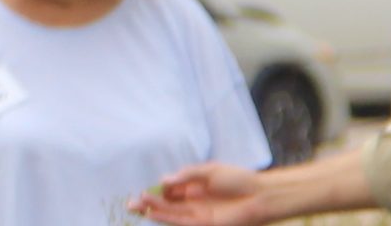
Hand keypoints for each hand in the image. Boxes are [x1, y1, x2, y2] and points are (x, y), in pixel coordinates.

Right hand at [128, 164, 274, 225]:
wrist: (260, 195)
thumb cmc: (238, 180)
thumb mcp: (209, 171)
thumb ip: (186, 175)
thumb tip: (163, 180)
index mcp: (195, 187)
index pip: (170, 191)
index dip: (156, 191)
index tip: (143, 190)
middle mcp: (193, 202)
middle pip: (166, 204)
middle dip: (149, 203)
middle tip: (131, 202)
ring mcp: (197, 214)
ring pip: (170, 213)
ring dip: (153, 210)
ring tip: (136, 206)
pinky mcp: (203, 224)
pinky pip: (180, 222)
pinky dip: (166, 218)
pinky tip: (152, 213)